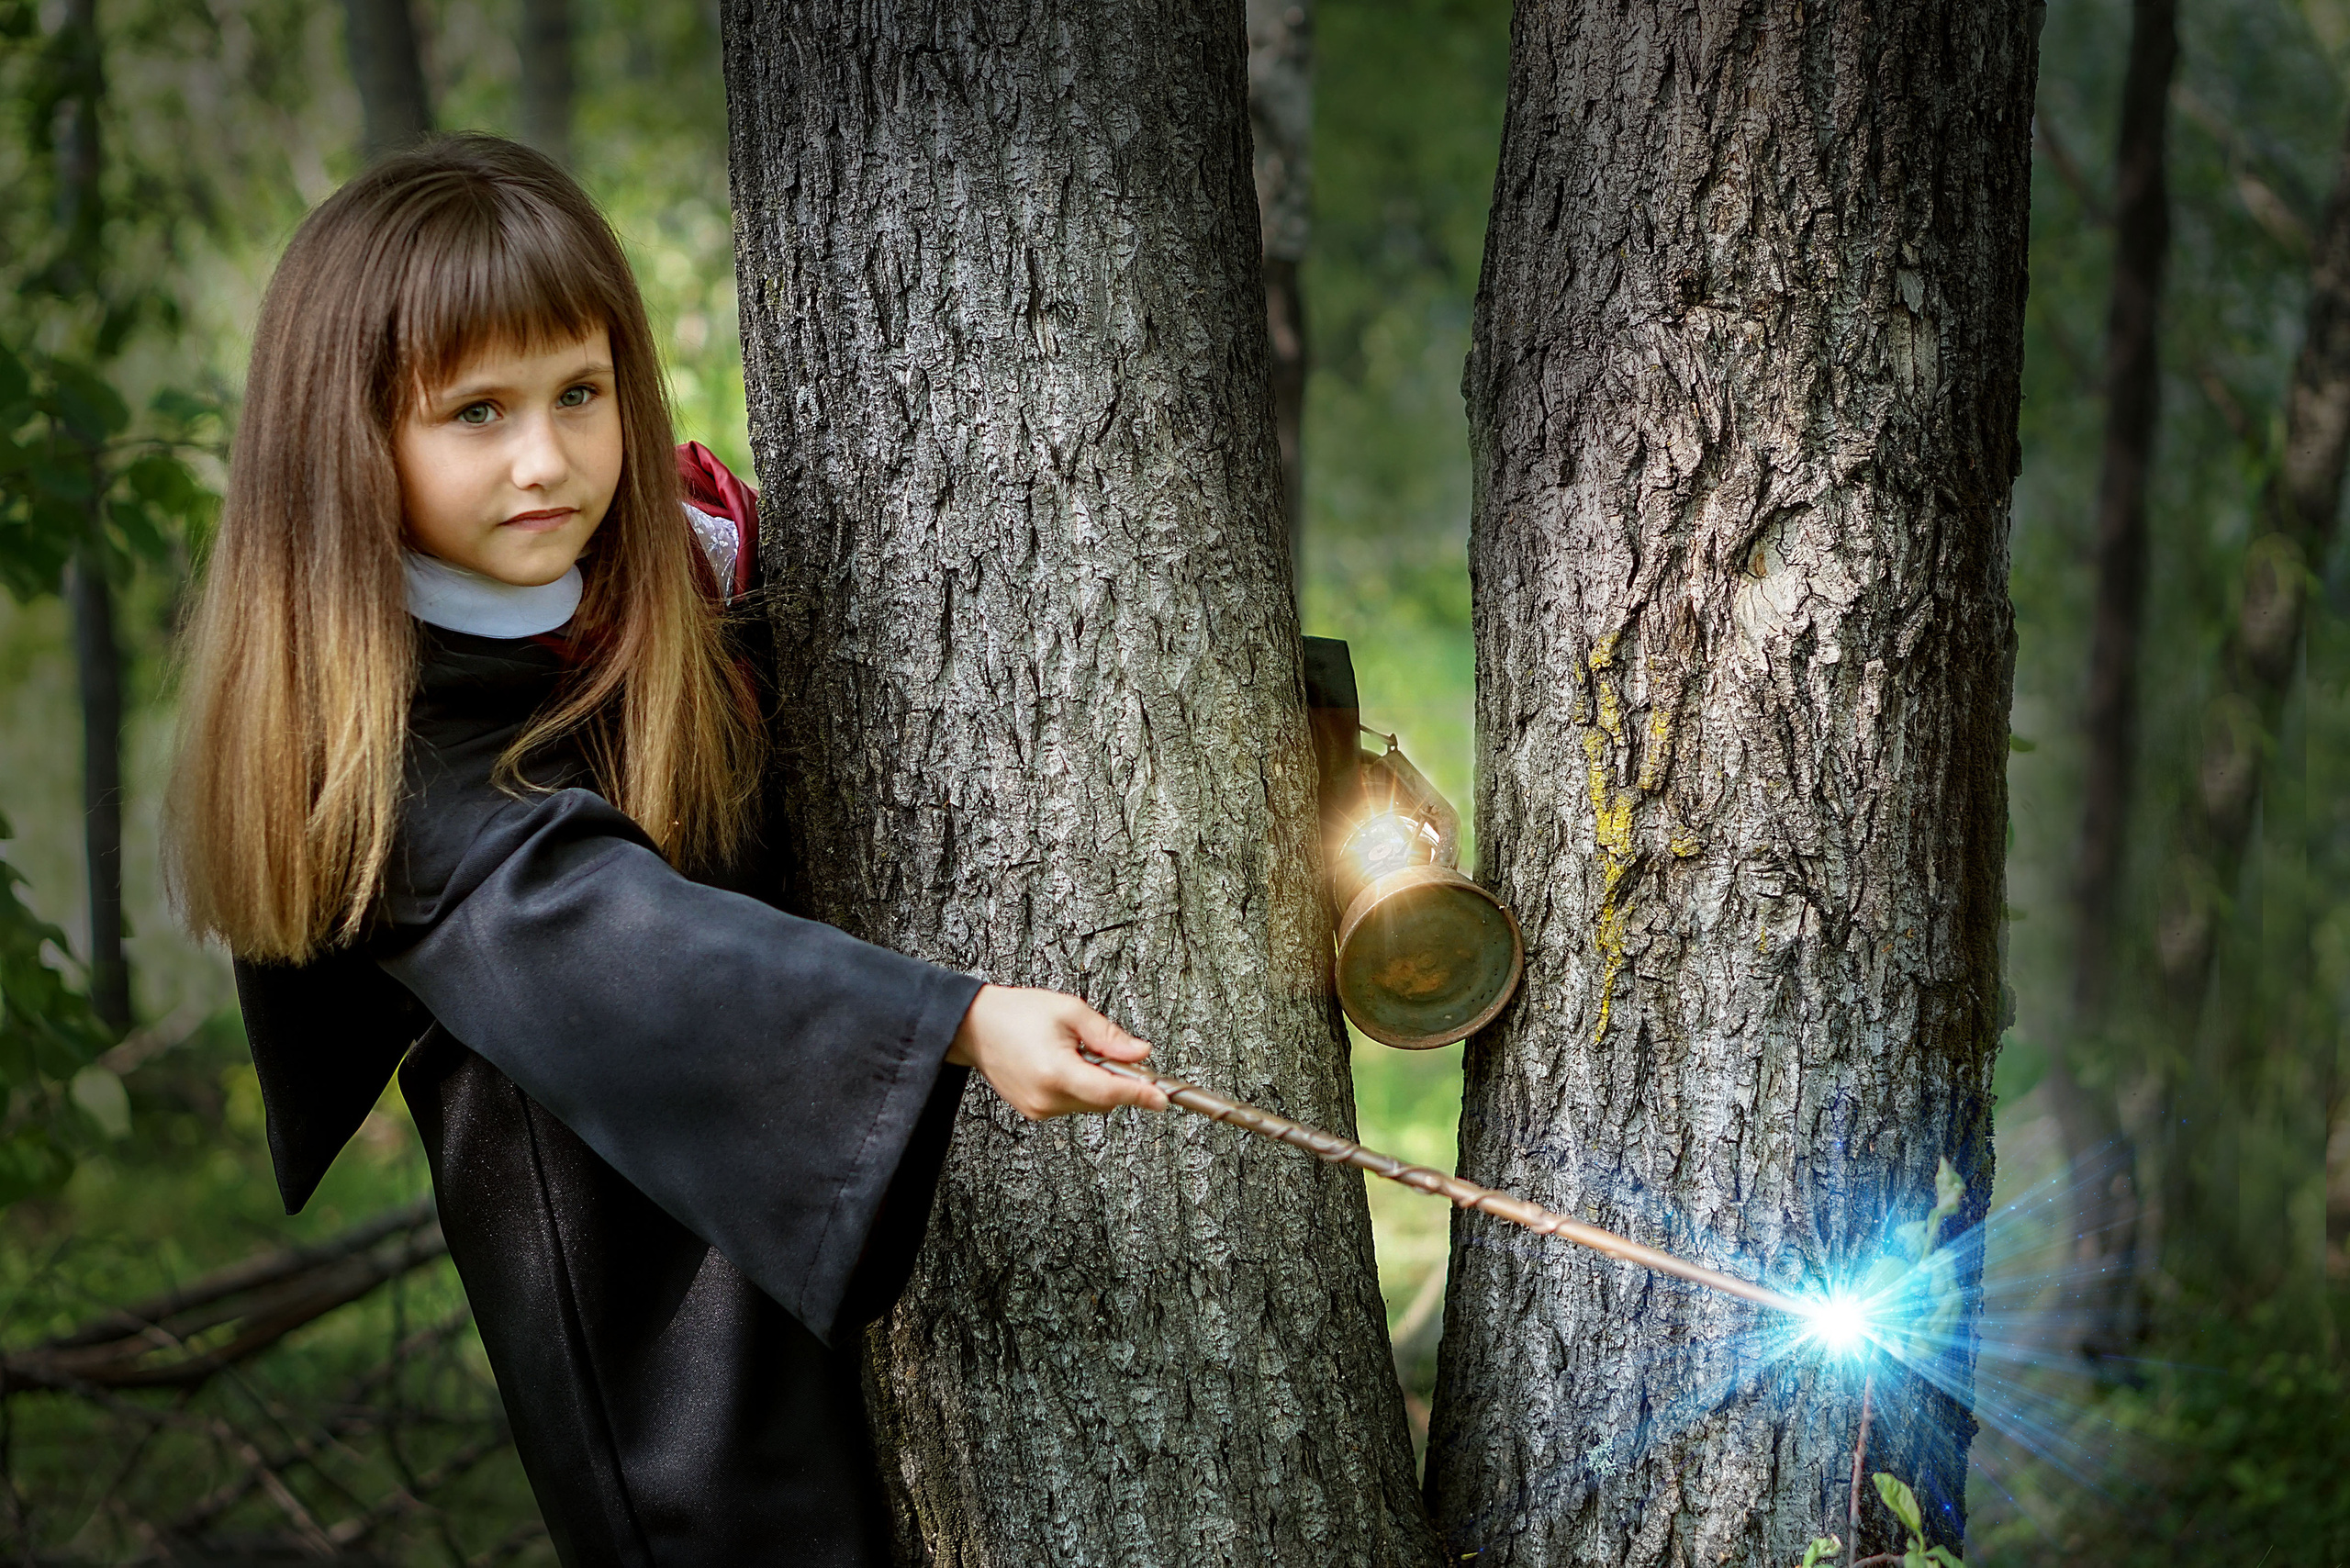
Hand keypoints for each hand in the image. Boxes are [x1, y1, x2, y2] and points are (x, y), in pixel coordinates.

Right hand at [944, 984, 1168, 1120]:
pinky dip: (1079, 1087)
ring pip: (1090, 1103)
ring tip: (1075, 1052)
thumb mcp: (1069, 1011)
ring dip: (1097, 1082)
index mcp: (1056, 1071)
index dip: (1141, 1094)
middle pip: (1104, 1100)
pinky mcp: (1033, 1111)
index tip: (1163, 1099)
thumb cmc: (1016, 1013)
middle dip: (1117, 1078)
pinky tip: (1063, 1064)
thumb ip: (1109, 1036)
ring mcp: (1038, 1109)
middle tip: (1108, 1050)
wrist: (973, 1026)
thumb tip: (1141, 1053)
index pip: (1110, 1091)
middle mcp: (1046, 1098)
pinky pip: (1071, 1104)